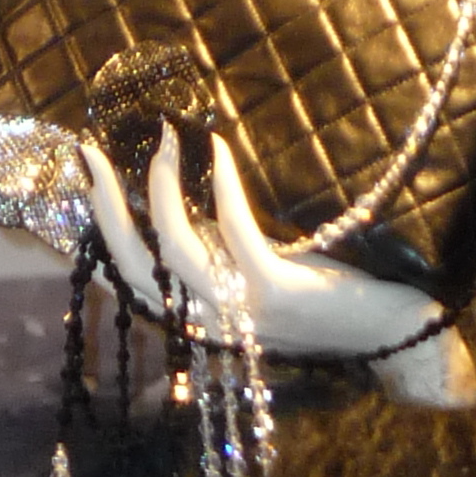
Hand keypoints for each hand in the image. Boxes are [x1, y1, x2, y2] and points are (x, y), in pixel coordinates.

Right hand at [84, 124, 475, 409]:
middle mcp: (215, 325)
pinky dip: (222, 184)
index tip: (80, 190)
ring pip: (172, 251)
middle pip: (136, 268)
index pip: (132, 288)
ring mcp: (244, 311)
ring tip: (162, 140)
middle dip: (105, 207)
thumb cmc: (333, 300)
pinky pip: (234, 232)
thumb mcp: (263, 278)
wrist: (396, 337)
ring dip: (158, 189)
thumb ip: (222, 256)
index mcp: (206, 323)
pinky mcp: (278, 292)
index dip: (97, 241)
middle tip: (90, 152)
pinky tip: (218, 147)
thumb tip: (184, 202)